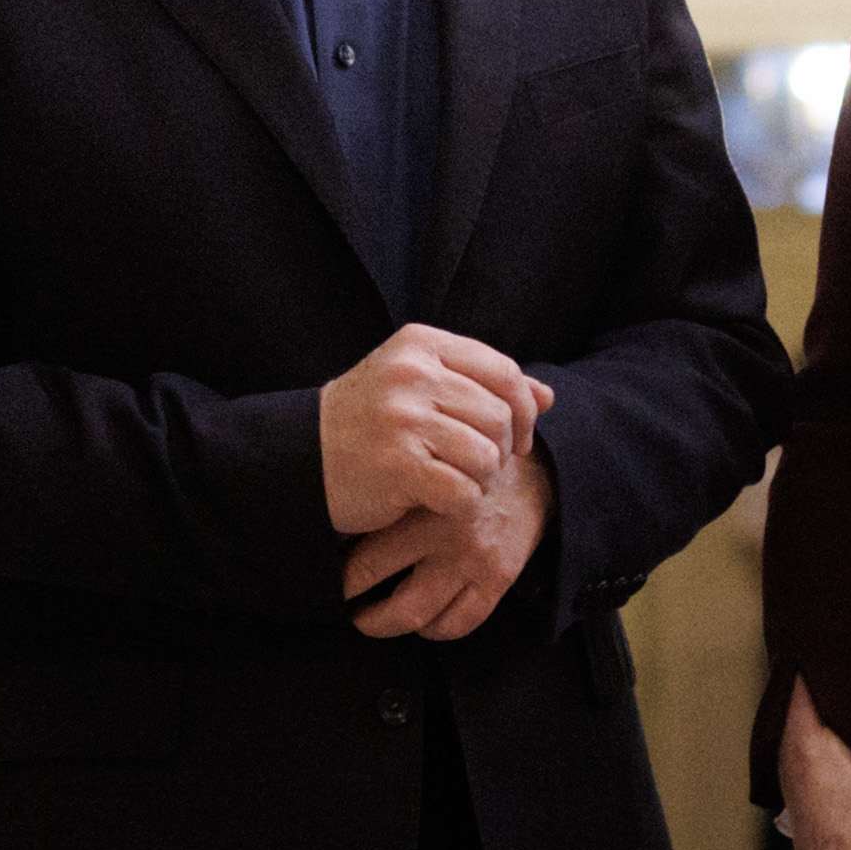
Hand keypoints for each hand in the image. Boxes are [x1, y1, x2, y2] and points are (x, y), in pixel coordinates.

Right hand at [322, 325, 548, 535]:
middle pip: (500, 417)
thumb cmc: (370, 422)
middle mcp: (412, 374)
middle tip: (475, 466)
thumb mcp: (422, 387)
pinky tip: (434, 499)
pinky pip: (463, 492)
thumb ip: (484, 385)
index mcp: (421, 344)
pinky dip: (458, 504)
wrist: (303, 458)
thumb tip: (547, 396)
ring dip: (479, 480)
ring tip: (452, 480)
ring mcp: (402, 419)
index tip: (516, 438)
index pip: (504, 371)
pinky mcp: (397, 465)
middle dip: (500, 451)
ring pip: (487, 456)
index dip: (523, 410)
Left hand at [348, 442, 553, 641]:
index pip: (364, 555)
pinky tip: (425, 622)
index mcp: (422, 503)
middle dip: (355, 603)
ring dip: (387, 624)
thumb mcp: (432, 459)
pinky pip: (460, 622)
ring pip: (417, 615)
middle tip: (343, 604)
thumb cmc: (473, 461)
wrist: (539, 468)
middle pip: (379, 585)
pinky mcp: (498, 578)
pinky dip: (437, 629)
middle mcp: (446, 535)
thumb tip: (343, 514)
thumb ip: (395, 483)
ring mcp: (473, 561)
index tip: (330, 573)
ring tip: (371, 620)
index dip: (339, 573)